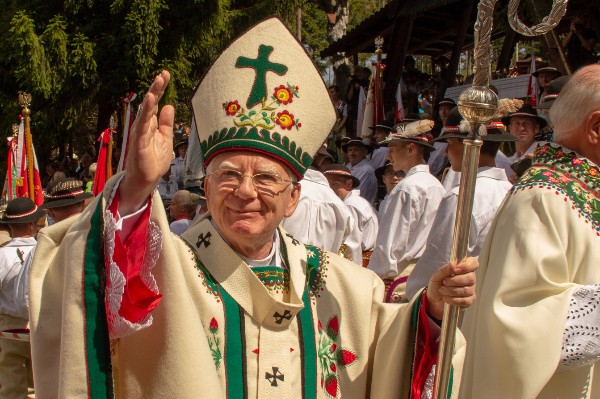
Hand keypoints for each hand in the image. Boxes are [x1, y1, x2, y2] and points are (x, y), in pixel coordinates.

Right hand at [119, 71, 174, 214]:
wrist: (146, 180)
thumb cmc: (153, 160)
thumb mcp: (165, 139)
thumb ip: (167, 123)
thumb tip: (169, 105)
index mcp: (151, 124)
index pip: (156, 103)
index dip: (160, 89)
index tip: (165, 75)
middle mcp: (144, 126)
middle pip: (150, 104)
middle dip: (156, 89)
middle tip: (163, 74)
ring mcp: (140, 133)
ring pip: (145, 112)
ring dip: (151, 98)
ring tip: (157, 84)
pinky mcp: (139, 142)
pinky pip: (142, 125)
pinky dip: (146, 113)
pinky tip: (150, 101)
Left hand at [425, 257, 477, 319]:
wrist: (433, 300)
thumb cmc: (437, 285)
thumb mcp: (436, 276)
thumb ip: (444, 270)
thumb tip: (453, 264)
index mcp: (463, 269)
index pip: (473, 263)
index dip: (467, 266)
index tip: (456, 269)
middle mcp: (469, 278)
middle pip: (471, 278)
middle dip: (455, 281)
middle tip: (444, 282)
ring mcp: (470, 290)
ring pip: (467, 290)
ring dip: (451, 291)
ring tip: (442, 290)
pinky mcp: (469, 301)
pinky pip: (465, 300)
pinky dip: (453, 299)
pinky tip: (446, 298)